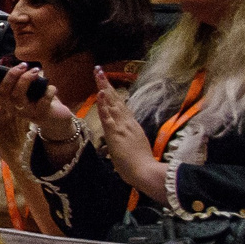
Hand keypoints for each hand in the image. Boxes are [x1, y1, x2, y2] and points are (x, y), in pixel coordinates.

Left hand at [94, 83, 164, 198]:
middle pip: (116, 100)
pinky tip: (100, 93)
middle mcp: (128, 123)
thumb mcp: (134, 149)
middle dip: (106, 85)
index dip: (113, 95)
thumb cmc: (141, 165)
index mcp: (132, 126)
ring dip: (104, 88)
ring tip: (98, 74)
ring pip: (111, 104)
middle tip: (99, 71)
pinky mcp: (116, 133)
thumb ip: (129, 142)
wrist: (146, 172)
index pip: (121, 107)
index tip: (106, 84)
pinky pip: (108, 115)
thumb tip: (124, 141)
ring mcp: (122, 126)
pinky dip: (104, 104)